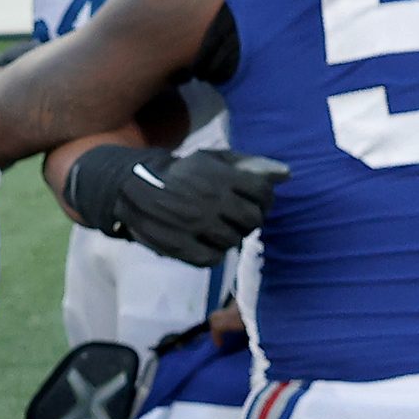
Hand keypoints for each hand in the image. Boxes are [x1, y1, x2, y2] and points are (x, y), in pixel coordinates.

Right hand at [63, 146, 288, 266]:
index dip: (264, 198)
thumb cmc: (180, 173)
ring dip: (231, 235)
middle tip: (236, 216)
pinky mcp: (178, 246)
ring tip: (219, 228)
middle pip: (252, 219)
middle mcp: (208, 201)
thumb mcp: (212, 159)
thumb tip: (287, 174)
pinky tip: (206, 242)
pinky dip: (213, 252)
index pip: (262, 192)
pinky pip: (212, 258)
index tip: (254, 201)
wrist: (131, 187)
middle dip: (249, 218)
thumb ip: (250, 165)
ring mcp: (193, 225)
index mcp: (219, 177)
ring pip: (233, 240)